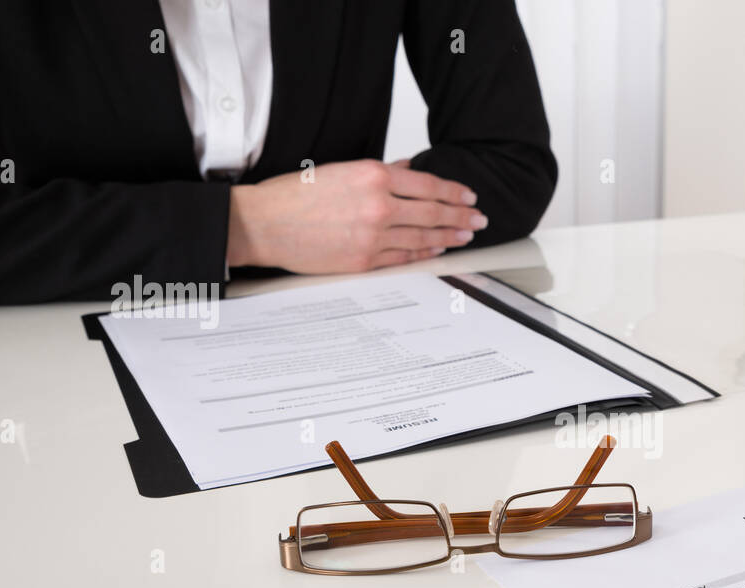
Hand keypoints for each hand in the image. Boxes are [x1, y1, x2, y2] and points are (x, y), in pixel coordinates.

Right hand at [226, 159, 487, 272]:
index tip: (470, 196)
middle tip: (480, 220)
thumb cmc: (295, 195)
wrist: (265, 223)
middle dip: (461, 217)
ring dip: (449, 236)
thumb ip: (380, 173)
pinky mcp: (364, 261)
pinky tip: (436, 248)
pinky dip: (424, 252)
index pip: (428, 185)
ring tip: (466, 235)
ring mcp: (373, 236)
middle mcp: (378, 206)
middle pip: (433, 212)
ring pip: (423, 237)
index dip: (454, 192)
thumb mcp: (341, 170)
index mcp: (372, 176)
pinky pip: (403, 257)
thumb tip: (410, 172)